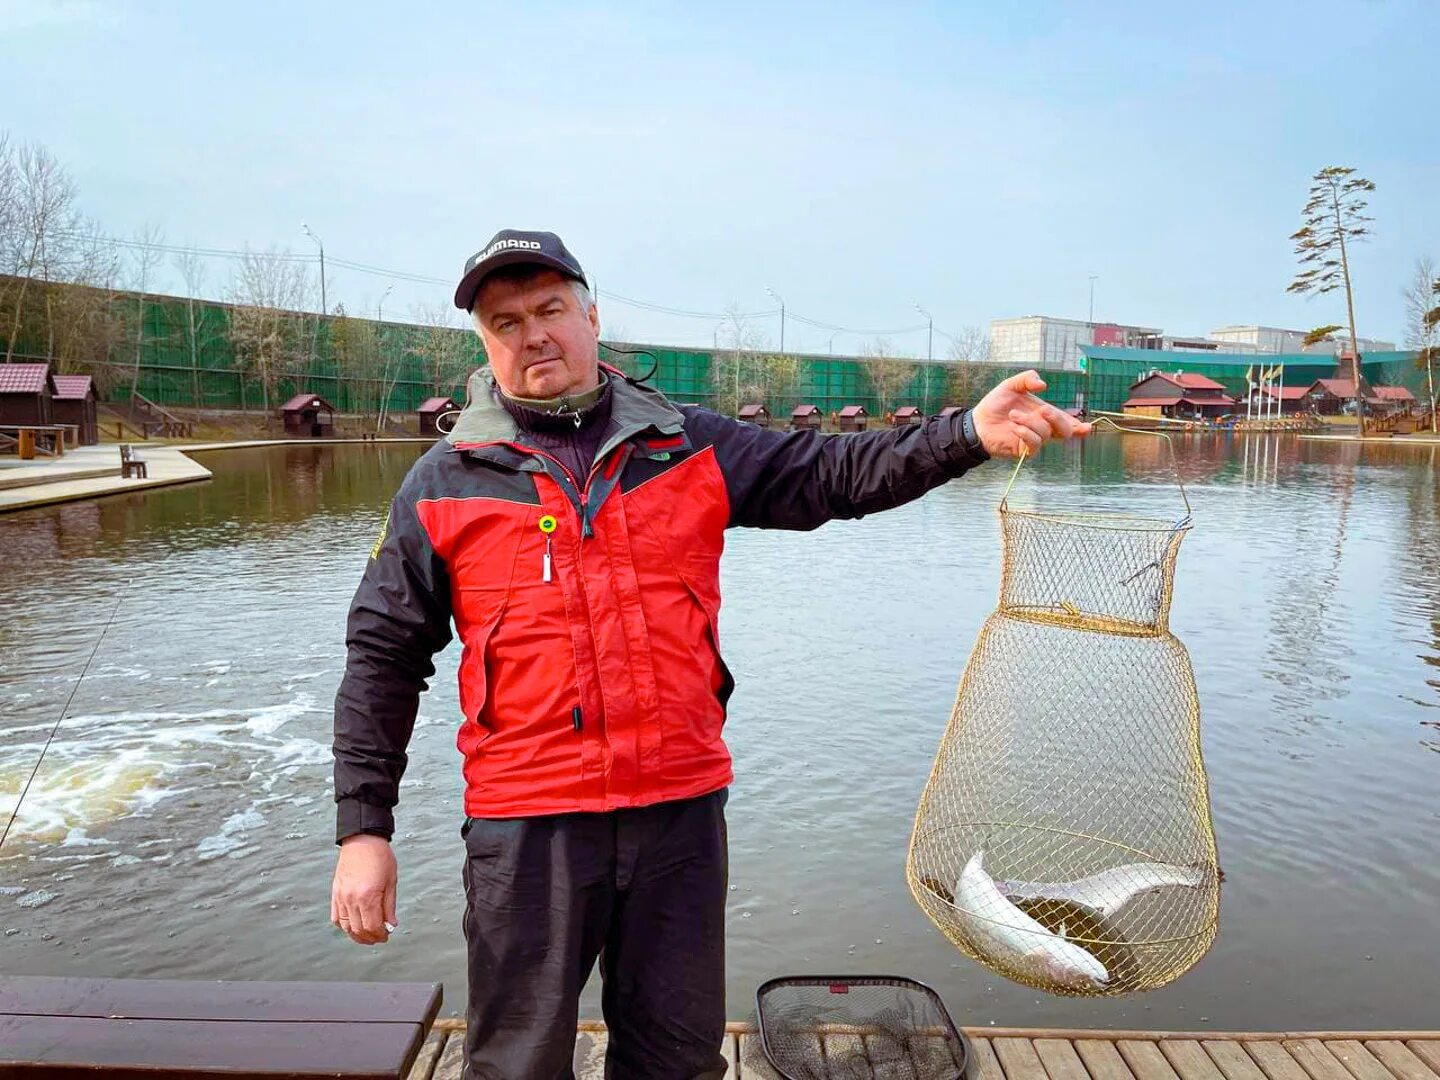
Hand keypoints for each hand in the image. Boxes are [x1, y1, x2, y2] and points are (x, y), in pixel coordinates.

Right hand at [331, 834, 396, 944]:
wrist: (362, 840)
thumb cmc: (379, 857)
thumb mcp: (391, 882)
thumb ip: (389, 906)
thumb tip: (391, 924)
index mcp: (368, 897)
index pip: (372, 927)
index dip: (379, 935)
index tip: (386, 936)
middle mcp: (352, 899)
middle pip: (358, 930)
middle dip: (370, 938)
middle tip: (379, 938)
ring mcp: (341, 897)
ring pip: (346, 926)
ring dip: (356, 935)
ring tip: (367, 936)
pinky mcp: (335, 893)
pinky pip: (336, 917)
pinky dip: (344, 926)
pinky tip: (352, 927)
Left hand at [972, 370, 1091, 457]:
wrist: (977, 422)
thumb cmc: (995, 405)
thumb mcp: (1011, 385)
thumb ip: (1027, 379)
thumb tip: (1044, 385)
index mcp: (1044, 414)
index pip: (1067, 422)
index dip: (1079, 426)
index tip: (1087, 427)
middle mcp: (1042, 428)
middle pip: (1065, 430)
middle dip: (1057, 418)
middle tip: (1043, 410)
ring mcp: (1034, 440)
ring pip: (1046, 433)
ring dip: (1030, 422)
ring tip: (1013, 415)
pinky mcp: (1024, 450)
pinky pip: (1035, 444)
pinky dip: (1026, 433)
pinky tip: (1014, 427)